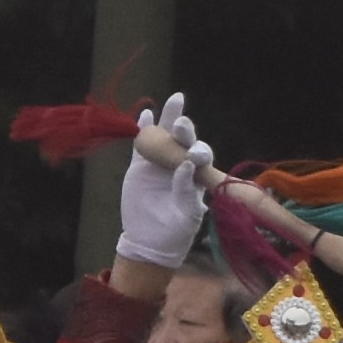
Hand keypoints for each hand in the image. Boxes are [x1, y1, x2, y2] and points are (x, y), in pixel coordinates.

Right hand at [113, 102, 216, 277]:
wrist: (149, 242)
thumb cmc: (176, 232)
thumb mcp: (186, 216)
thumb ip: (187, 192)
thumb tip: (186, 166)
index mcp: (197, 176)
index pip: (201, 156)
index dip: (199, 151)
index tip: (194, 155)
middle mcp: (181, 164)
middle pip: (184, 141)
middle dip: (185, 130)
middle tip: (182, 124)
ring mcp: (160, 163)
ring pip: (165, 136)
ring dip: (169, 118)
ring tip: (175, 100)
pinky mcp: (140, 166)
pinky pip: (142, 146)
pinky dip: (144, 129)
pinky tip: (145, 114)